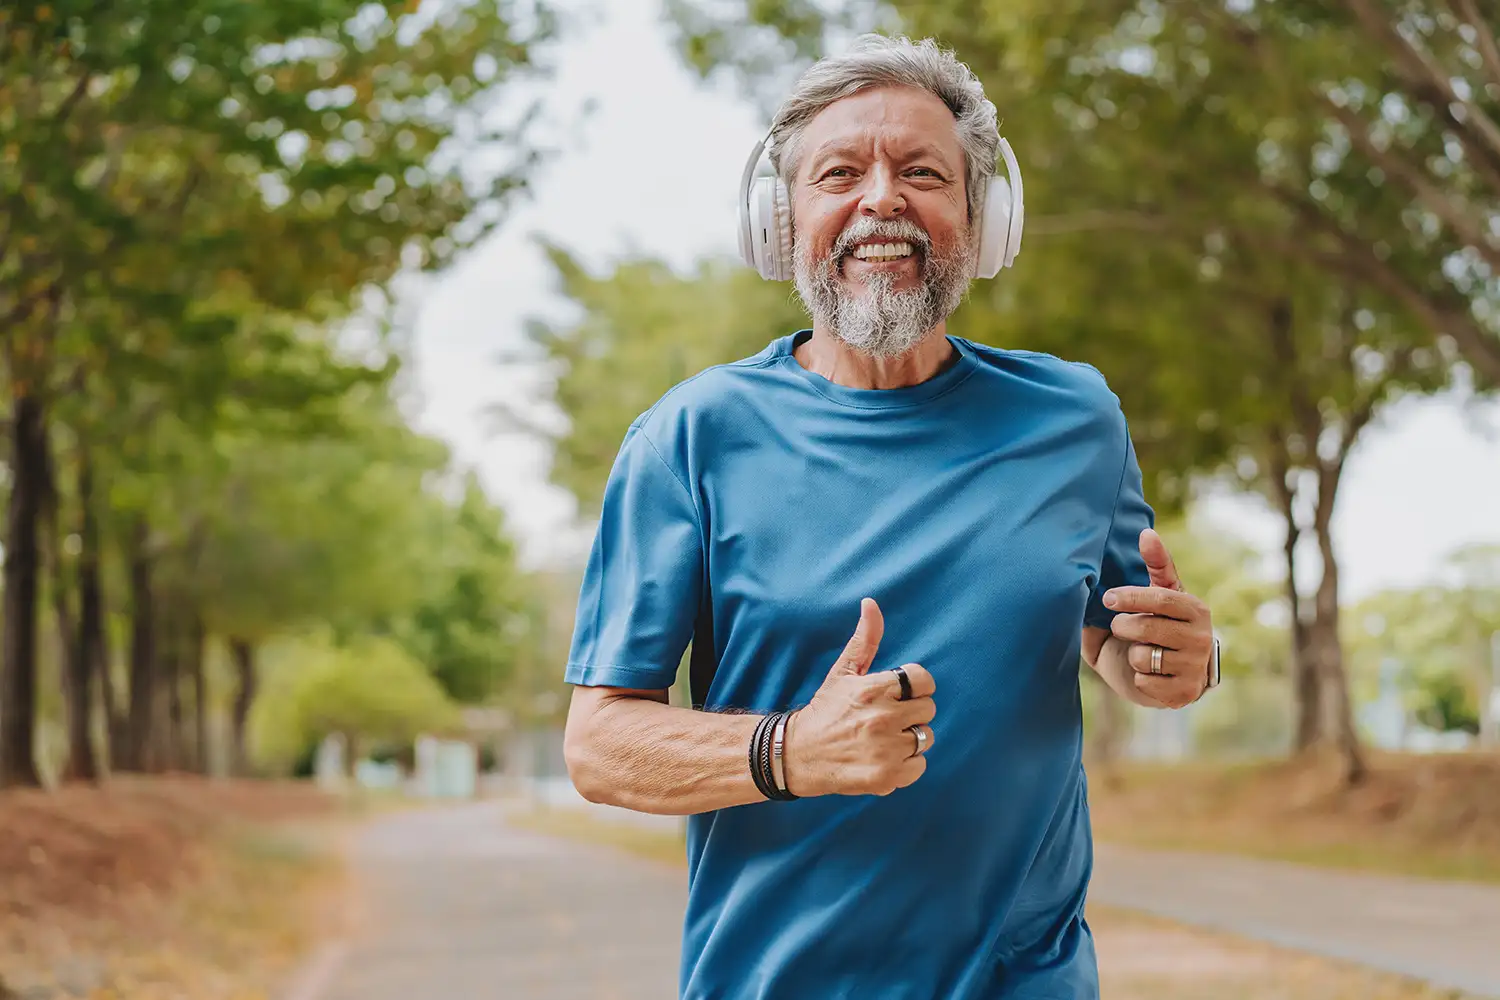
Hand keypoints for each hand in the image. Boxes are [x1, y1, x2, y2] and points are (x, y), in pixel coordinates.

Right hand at [782, 598, 935, 797]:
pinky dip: (906, 765)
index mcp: (873, 689)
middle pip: (928, 709)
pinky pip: (919, 766)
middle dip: (911, 712)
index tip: (900, 694)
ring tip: (885, 739)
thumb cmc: (825, 710)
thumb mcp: (842, 672)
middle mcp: (882, 718)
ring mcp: (886, 749)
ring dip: (909, 738)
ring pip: (925, 737)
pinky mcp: (886, 776)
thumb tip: (871, 603)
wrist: (796, 755)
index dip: (914, 686)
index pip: (923, 680)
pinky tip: (885, 758)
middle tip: (887, 718)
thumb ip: (864, 640)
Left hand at [1103, 528, 1213, 708]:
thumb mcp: (1155, 595)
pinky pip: (1145, 682)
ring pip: (1143, 657)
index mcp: (1194, 608)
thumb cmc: (1155, 625)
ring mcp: (1195, 667)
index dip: (1130, 597)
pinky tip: (1149, 674)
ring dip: (1132, 655)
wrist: (1165, 674)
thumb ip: (1153, 565)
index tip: (1107, 598)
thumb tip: (1146, 532)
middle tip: (1122, 627)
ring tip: (1142, 651)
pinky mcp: (1185, 693)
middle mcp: (1202, 637)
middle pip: (1146, 628)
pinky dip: (1138, 678)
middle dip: (1124, 628)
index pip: (1160, 598)